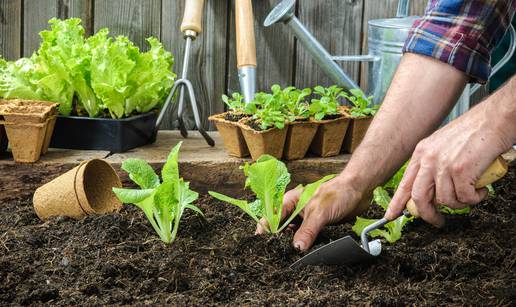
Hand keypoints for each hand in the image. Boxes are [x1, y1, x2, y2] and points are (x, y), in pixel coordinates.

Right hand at [256, 176, 370, 250]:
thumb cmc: (337, 193)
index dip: (265, 230)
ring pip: (293, 233)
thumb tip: (297, 248)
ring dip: (291, 243)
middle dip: (278, 239)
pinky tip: (303, 252)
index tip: (262, 244)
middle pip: (280, 227)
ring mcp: (305, 218)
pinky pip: (305, 237)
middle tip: (276, 253)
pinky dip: (303, 244)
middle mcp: (295, 210)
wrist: (357, 190)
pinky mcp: (316, 225)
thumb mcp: (319, 213)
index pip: (272, 217)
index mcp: (290, 201)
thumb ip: (307, 231)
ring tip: (288, 255)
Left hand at [384, 103, 510, 226]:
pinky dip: (475, 198)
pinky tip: (481, 189)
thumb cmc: (475, 132)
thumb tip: (433, 191)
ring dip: (460, 203)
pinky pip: (465, 198)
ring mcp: (443, 165)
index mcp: (421, 153)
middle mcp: (428, 159)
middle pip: (419, 197)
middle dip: (428, 214)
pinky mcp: (461, 171)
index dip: (397, 203)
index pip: (404, 183)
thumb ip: (434, 166)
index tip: (391, 215)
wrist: (495, 119)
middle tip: (438, 221)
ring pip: (445, 200)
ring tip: (472, 194)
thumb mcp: (443, 146)